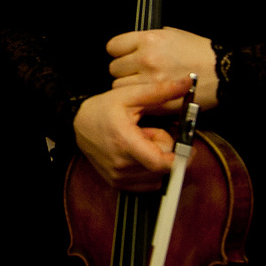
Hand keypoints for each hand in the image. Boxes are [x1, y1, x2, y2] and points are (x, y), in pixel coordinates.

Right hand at [73, 78, 189, 191]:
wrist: (78, 124)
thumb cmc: (102, 109)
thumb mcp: (130, 95)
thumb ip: (160, 90)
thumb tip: (187, 81)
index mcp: (125, 142)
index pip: (161, 163)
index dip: (180, 158)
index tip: (187, 148)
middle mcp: (120, 165)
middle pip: (162, 168)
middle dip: (165, 151)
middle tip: (151, 134)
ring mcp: (118, 177)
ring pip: (156, 177)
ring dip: (156, 161)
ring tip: (141, 143)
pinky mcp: (117, 184)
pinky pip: (147, 185)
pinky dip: (149, 172)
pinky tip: (137, 155)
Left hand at [106, 27, 219, 110]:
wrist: (225, 71)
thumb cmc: (200, 51)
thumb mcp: (172, 34)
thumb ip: (147, 40)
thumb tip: (130, 47)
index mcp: (149, 40)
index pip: (113, 47)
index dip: (119, 52)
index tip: (125, 56)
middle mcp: (147, 59)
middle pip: (114, 68)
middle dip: (124, 71)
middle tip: (138, 72)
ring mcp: (152, 81)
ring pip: (120, 87)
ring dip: (129, 87)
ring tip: (144, 84)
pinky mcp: (160, 100)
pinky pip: (137, 101)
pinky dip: (141, 100)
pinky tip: (151, 95)